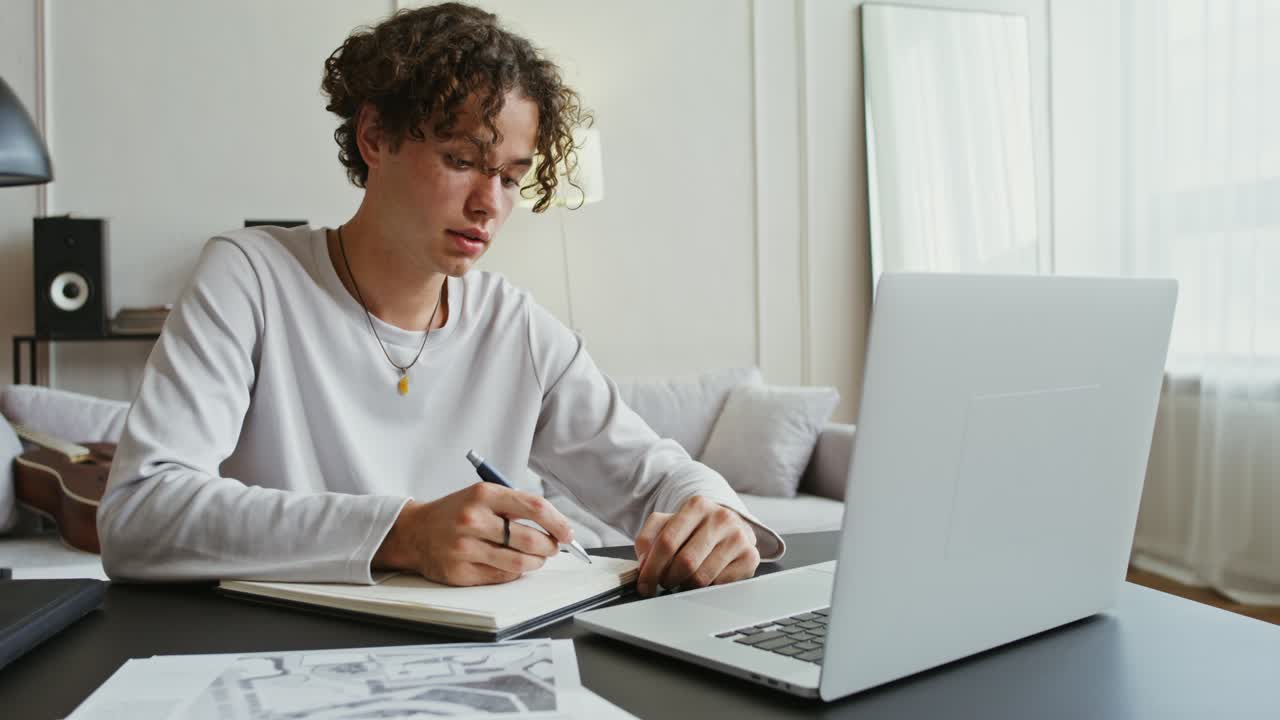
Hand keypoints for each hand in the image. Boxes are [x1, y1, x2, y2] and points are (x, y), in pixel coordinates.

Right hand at [372, 483, 575, 585]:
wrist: (415, 531)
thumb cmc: (456, 512)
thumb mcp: (482, 496)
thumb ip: (515, 506)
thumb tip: (556, 527)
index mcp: (483, 494)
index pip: (533, 506)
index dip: (557, 522)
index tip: (568, 533)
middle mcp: (473, 519)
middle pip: (529, 539)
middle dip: (550, 547)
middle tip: (553, 548)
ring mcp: (464, 547)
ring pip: (518, 562)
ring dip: (535, 562)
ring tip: (536, 558)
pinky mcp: (459, 571)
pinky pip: (501, 576)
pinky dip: (515, 572)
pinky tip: (513, 565)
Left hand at [633, 496, 759, 596]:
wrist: (729, 528)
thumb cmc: (695, 529)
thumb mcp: (668, 524)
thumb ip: (648, 538)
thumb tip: (644, 563)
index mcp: (697, 505)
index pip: (666, 542)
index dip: (651, 568)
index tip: (644, 583)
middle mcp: (721, 518)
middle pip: (684, 562)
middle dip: (667, 579)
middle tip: (663, 583)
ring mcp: (738, 537)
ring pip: (702, 577)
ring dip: (685, 585)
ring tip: (682, 580)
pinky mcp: (750, 557)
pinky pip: (720, 584)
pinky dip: (706, 588)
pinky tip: (703, 579)